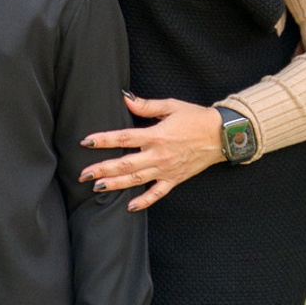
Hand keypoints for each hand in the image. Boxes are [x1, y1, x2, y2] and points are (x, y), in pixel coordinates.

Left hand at [77, 94, 226, 210]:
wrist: (222, 135)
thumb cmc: (196, 118)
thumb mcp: (171, 106)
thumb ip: (146, 105)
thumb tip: (125, 98)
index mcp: (156, 135)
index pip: (124, 138)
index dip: (104, 140)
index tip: (87, 142)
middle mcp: (159, 155)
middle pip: (125, 164)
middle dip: (102, 169)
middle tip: (83, 174)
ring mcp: (166, 170)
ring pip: (136, 180)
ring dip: (116, 184)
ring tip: (97, 187)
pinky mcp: (175, 179)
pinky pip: (157, 193)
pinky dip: (144, 201)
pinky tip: (129, 207)